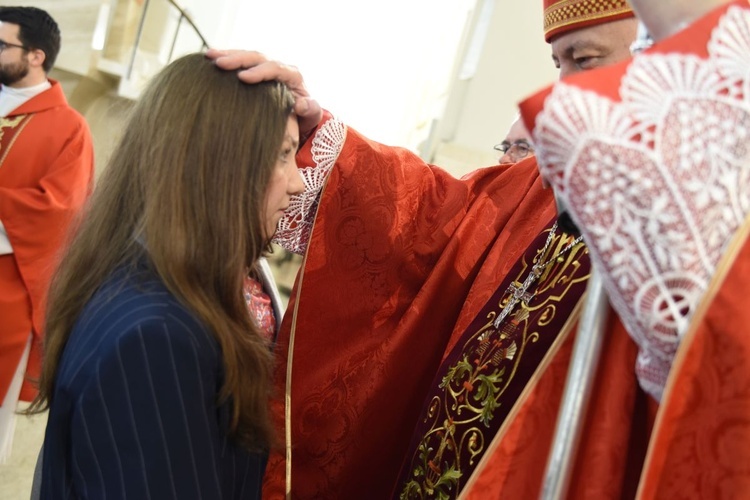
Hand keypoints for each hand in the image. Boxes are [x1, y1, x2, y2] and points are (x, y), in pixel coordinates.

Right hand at [206, 49, 322, 138]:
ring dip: (227, 55)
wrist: (299, 116)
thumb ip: (310, 110)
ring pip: (246, 56)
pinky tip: (209, 61)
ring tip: (209, 56)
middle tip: (218, 63)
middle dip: (237, 59)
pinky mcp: (255, 71)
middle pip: (257, 57)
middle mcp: (278, 67)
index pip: (275, 68)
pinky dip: (225, 60)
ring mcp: (265, 67)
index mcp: (292, 75)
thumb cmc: (305, 117)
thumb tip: (300, 104)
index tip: (243, 78)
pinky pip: (240, 62)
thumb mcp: (311, 116)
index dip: (259, 72)